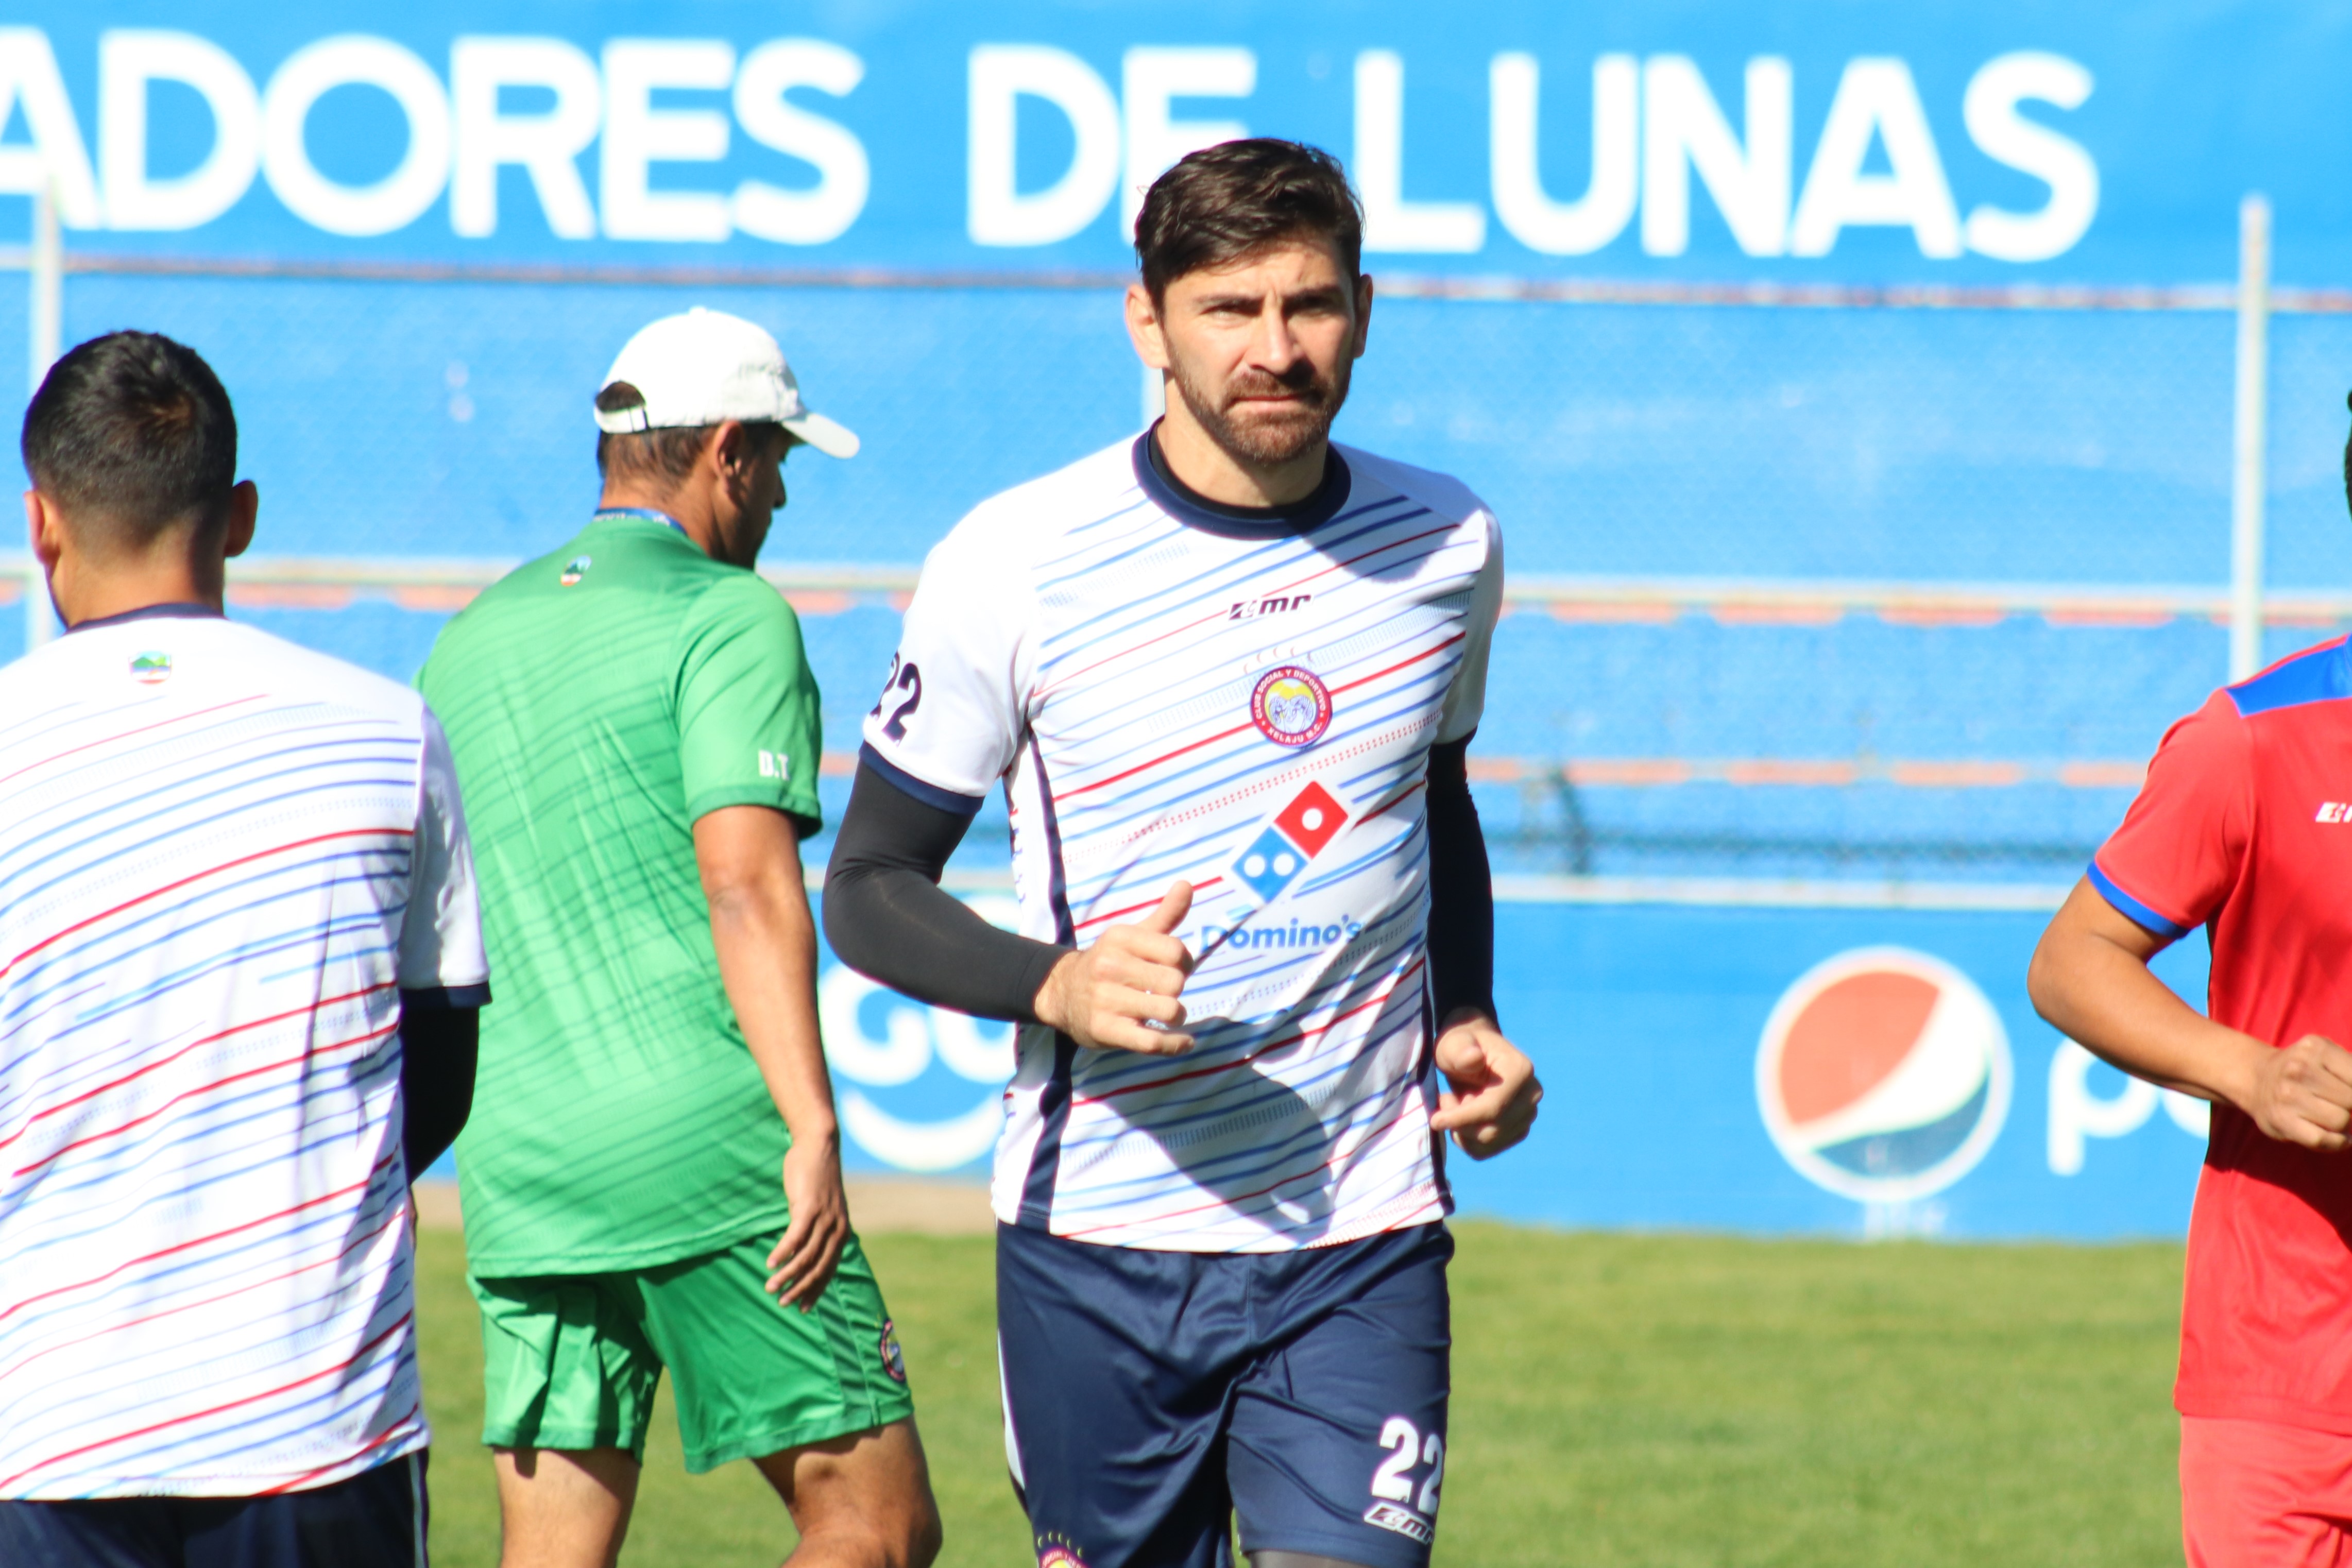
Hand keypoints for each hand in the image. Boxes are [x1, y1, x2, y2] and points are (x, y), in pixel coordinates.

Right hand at [765, 1132, 850, 1310]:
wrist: (819, 1146)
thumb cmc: (815, 1178)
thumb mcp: (820, 1208)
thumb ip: (815, 1230)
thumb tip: (799, 1251)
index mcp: (841, 1233)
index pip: (829, 1270)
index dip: (816, 1291)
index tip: (803, 1309)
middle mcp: (837, 1229)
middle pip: (818, 1269)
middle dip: (801, 1289)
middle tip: (783, 1303)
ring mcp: (824, 1219)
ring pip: (805, 1256)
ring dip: (787, 1275)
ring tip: (770, 1288)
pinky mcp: (809, 1207)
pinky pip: (795, 1237)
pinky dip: (783, 1252)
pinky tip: (770, 1263)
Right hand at [1033, 881, 1196, 1053]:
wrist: (1061, 994)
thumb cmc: (1110, 963)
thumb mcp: (1133, 936)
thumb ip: (1165, 913)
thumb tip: (1187, 883)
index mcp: (1119, 938)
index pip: (1176, 951)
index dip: (1184, 962)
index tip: (1172, 968)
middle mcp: (1109, 966)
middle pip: (1175, 982)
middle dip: (1176, 990)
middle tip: (1162, 991)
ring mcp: (1105, 1000)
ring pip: (1169, 1010)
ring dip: (1175, 1016)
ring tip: (1165, 1014)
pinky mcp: (1105, 1030)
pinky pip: (1152, 1042)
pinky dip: (1175, 1044)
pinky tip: (1183, 1042)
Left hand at [1432, 1010, 1540, 1159]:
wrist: (1472, 1053)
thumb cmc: (1461, 1046)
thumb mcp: (1454, 1043)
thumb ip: (1461, 1051)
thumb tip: (1473, 1059)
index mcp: (1521, 1071)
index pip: (1493, 1108)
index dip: (1462, 1117)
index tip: (1435, 1120)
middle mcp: (1531, 1096)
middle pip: (1492, 1131)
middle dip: (1460, 1123)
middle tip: (1445, 1100)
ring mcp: (1528, 1116)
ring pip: (1488, 1144)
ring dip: (1461, 1130)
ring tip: (1454, 1104)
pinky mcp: (1517, 1130)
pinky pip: (1487, 1150)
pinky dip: (1466, 1139)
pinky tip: (1461, 1117)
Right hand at [2241, 1034, 2351, 1150]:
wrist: (2255, 1077)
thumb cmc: (2305, 1069)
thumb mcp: (2327, 1055)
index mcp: (2316, 1047)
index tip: (2350, 1098)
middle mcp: (2299, 1069)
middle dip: (2351, 1106)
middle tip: (2339, 1103)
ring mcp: (2287, 1096)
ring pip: (2341, 1121)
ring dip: (2343, 1124)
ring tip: (2332, 1115)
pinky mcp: (2281, 1121)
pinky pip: (2324, 1140)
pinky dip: (2337, 1142)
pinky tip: (2338, 1137)